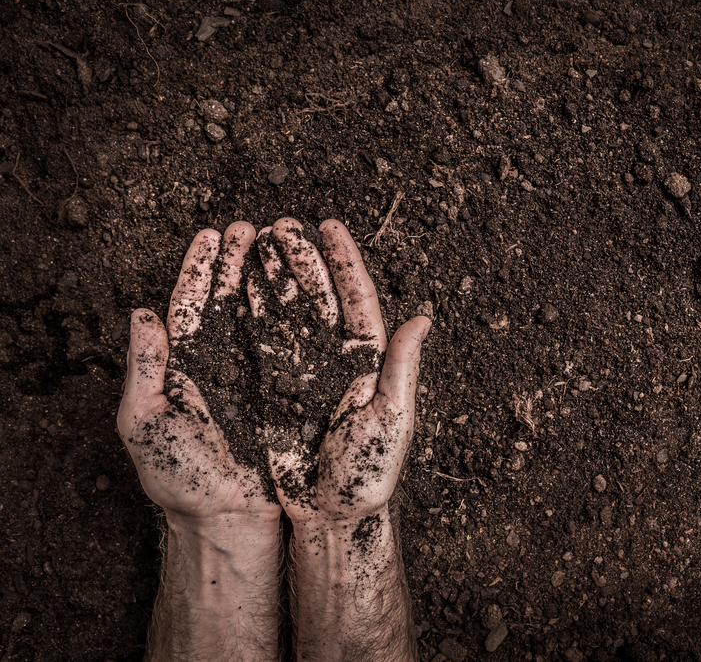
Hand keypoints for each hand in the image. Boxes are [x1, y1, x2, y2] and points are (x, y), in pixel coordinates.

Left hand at [117, 222, 280, 525]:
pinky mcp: (287, 390)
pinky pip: (295, 344)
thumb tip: (140, 315)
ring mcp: (256, 374)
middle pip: (231, 298)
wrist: (228, 515)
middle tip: (250, 226)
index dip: (198, 268)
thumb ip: (143, 367)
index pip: (191, 304)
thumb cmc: (182, 477)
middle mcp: (223, 362)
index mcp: (185, 364)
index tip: (210, 235)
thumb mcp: (146, 420)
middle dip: (238, 260)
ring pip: (265, 313)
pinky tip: (303, 288)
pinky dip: (299, 313)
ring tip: (279, 240)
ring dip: (270, 276)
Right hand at [252, 218, 429, 529]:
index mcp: (368, 360)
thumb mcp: (391, 419)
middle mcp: (336, 359)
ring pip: (286, 314)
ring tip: (254, 243)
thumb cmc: (369, 474)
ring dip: (273, 278)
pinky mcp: (274, 390)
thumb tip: (424, 318)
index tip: (329, 226)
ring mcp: (303, 372)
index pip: (357, 298)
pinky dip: (249, 316)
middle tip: (281, 225)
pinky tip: (236, 290)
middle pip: (317, 297)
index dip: (344, 261)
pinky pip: (260, 345)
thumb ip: (402, 368)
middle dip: (301, 259)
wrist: (330, 516)